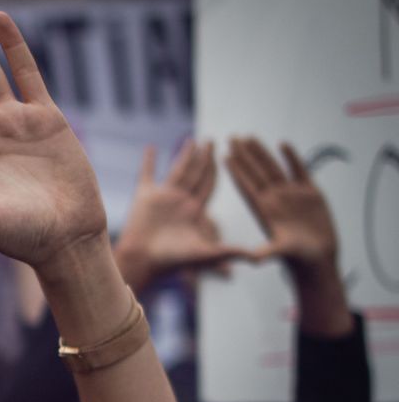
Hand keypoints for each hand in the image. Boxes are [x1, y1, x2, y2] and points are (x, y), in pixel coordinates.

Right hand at [115, 141, 249, 290]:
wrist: (143, 260)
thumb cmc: (173, 261)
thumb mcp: (206, 255)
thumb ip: (231, 252)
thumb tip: (259, 259)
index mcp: (195, 211)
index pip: (209, 185)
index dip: (217, 170)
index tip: (227, 154)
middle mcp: (180, 201)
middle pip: (195, 174)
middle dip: (204, 157)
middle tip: (211, 141)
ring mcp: (162, 197)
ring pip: (176, 170)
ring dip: (184, 155)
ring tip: (191, 140)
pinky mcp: (144, 196)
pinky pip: (147, 173)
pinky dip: (148, 161)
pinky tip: (150, 147)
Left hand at [226, 137, 351, 335]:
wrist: (317, 258)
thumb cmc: (296, 257)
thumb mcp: (281, 252)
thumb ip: (269, 252)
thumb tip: (254, 258)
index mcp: (263, 210)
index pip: (246, 186)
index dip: (236, 171)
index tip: (224, 155)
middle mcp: (274, 199)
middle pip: (256, 172)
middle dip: (244, 155)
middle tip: (231, 137)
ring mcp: (290, 194)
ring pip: (273, 168)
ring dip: (262, 153)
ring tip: (249, 136)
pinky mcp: (309, 192)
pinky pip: (298, 170)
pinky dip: (292, 158)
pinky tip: (283, 144)